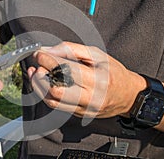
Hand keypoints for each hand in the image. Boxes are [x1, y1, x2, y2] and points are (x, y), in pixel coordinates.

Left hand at [28, 42, 145, 117]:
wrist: (127, 96)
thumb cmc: (113, 72)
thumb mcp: (97, 54)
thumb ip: (71, 49)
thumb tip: (48, 49)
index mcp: (97, 79)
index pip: (66, 70)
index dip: (48, 60)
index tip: (39, 53)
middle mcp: (90, 97)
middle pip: (56, 90)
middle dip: (40, 76)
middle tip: (37, 65)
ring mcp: (83, 108)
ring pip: (52, 100)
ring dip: (38, 86)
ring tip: (35, 73)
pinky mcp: (78, 114)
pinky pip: (56, 105)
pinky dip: (44, 93)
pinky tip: (42, 83)